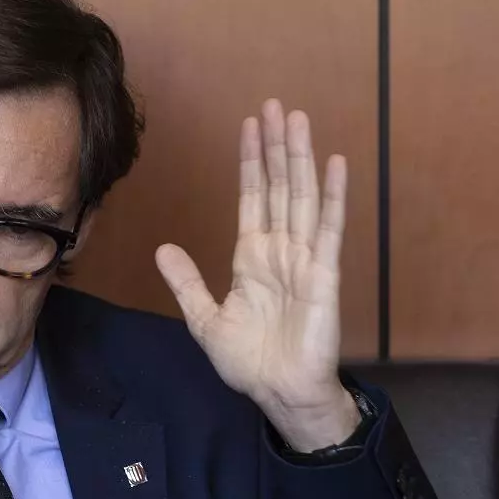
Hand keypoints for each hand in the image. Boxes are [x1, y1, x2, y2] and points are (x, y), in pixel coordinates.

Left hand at [156, 99, 357, 451]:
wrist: (279, 394)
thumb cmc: (249, 361)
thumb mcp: (205, 320)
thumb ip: (187, 283)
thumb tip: (164, 249)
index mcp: (252, 258)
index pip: (253, 199)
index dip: (251, 163)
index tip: (249, 127)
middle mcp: (279, 251)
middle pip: (279, 187)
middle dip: (275, 147)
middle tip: (274, 105)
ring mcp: (303, 259)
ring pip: (302, 197)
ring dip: (300, 158)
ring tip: (298, 119)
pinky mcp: (323, 275)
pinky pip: (328, 229)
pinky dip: (334, 196)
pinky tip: (335, 163)